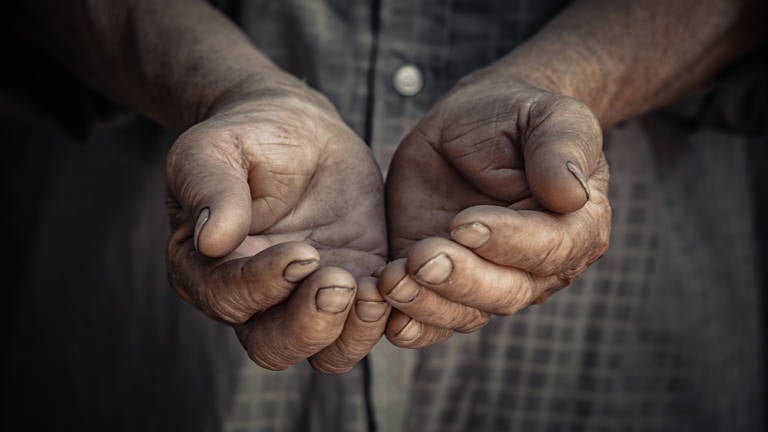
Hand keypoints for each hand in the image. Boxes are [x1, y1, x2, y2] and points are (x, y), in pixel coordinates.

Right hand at [165, 81, 389, 372]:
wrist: (300, 135)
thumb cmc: (247, 138)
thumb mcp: (215, 150)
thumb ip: (210, 189)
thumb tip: (211, 240)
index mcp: (206, 270)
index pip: (228, 299)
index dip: (263, 284)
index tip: (301, 252)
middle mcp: (255, 301)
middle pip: (274, 346)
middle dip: (309, 325)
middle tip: (340, 283)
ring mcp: (307, 301)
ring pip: (326, 352)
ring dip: (351, 333)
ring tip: (375, 290)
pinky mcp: (356, 289)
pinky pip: (370, 326)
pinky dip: (387, 317)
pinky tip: (401, 282)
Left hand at [379, 73, 610, 347]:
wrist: (473, 124)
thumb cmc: (517, 117)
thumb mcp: (551, 115)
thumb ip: (563, 148)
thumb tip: (571, 194)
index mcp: (575, 226)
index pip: (551, 247)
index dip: (508, 242)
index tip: (464, 223)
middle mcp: (538, 266)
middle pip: (507, 292)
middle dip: (462, 279)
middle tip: (422, 257)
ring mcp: (490, 280)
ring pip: (469, 312)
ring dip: (429, 304)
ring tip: (393, 281)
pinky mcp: (445, 285)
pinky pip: (436, 320)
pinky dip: (415, 327)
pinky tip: (390, 321)